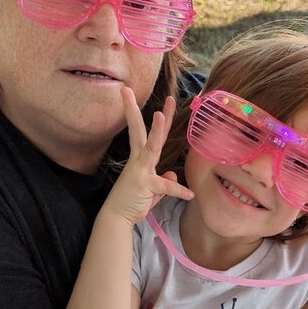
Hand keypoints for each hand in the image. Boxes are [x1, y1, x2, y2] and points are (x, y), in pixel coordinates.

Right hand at [101, 89, 192, 225]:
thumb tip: (172, 174)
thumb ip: (163, 180)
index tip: (164, 100)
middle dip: (138, 111)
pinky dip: (178, 190)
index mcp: (140, 158)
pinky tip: (189, 194)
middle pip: (141, 131)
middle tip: (137, 91)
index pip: (148, 133)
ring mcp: (140, 170)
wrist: (117, 217)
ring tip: (159, 115)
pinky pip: (165, 186)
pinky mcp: (144, 184)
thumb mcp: (152, 189)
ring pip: (150, 147)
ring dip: (155, 131)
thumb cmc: (132, 201)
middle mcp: (139, 160)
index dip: (158, 117)